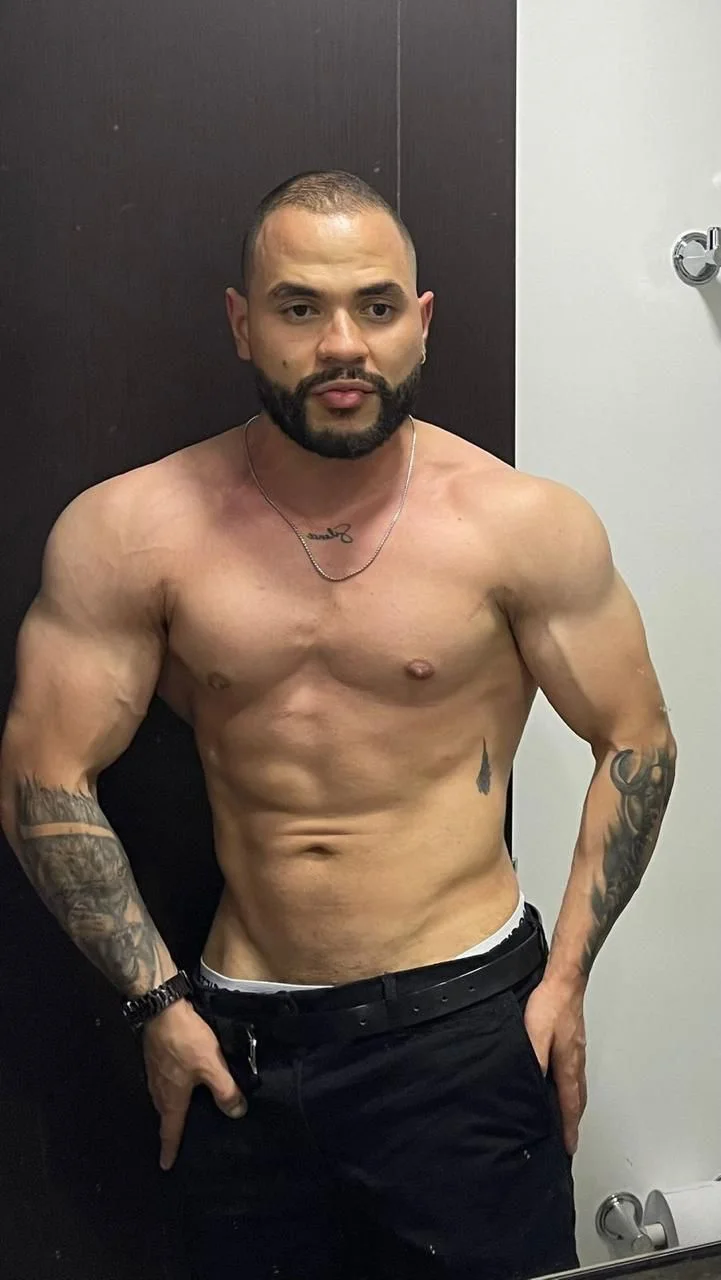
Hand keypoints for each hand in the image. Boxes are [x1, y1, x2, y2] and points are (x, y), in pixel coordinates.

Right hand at [142, 998, 246, 1169]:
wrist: (162, 1010)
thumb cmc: (186, 1042)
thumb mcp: (211, 1066)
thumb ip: (225, 1090)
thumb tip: (236, 1114)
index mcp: (172, 1098)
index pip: (170, 1131)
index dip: (170, 1149)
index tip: (166, 1166)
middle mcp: (159, 1091)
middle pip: (166, 1116)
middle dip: (171, 1130)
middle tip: (179, 1141)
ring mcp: (155, 1074)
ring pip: (163, 1100)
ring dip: (171, 1110)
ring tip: (184, 1114)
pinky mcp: (155, 1059)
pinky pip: (163, 1085)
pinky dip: (172, 1092)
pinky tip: (181, 1085)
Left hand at [522, 978, 586, 1155]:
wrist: (565, 981)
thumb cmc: (551, 1005)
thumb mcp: (536, 1035)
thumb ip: (534, 1060)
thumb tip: (533, 1085)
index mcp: (568, 1066)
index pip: (570, 1105)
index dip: (569, 1128)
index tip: (570, 1147)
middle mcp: (576, 1062)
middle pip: (578, 1100)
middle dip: (575, 1121)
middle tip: (571, 1138)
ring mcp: (577, 1051)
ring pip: (578, 1086)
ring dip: (575, 1105)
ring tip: (569, 1117)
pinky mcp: (574, 1042)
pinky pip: (576, 1073)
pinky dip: (573, 1087)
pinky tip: (564, 1082)